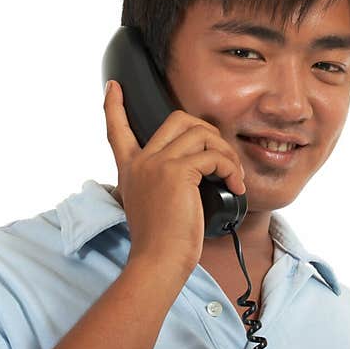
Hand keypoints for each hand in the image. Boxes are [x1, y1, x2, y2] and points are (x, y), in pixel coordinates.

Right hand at [103, 80, 246, 276]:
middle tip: (223, 156)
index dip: (114, 105)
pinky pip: (214, 156)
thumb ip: (160, 181)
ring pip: (201, 134)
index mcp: (130, 169)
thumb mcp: (150, 204)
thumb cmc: (161, 242)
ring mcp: (157, 164)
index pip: (117, 129)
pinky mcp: (177, 173)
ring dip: (226, 153)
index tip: (114, 86)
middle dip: (209, 131)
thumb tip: (195, 167)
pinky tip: (236, 186)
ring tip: (234, 176)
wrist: (158, 261)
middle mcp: (140, 161)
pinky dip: (231, 169)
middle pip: (178, 119)